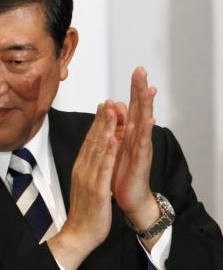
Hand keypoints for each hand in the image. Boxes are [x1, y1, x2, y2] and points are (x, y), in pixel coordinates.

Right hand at [47, 102, 119, 269]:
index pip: (89, 142)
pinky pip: (104, 169)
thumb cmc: (84, 213)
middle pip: (93, 141)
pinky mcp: (97, 191)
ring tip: (112, 113)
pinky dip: (110, 153)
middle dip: (101, 120)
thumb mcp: (85, 186)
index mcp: (81, 169)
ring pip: (98, 150)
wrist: (78, 234)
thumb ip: (88, 170)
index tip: (103, 107)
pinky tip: (115, 141)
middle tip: (108, 101)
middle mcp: (83, 170)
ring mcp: (89, 180)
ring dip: (105, 130)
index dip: (97, 123)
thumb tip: (92, 158)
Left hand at [112, 67, 160, 232]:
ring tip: (149, 89)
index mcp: (130, 134)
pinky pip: (143, 147)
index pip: (134, 107)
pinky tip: (149, 121)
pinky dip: (146, 133)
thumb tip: (119, 106)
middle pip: (141, 110)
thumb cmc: (123, 174)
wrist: (130, 199)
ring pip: (144, 124)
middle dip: (141, 90)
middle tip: (142, 70)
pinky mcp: (141, 163)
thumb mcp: (119, 147)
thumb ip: (120, 127)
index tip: (137, 70)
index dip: (135, 89)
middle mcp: (138, 139)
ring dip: (147, 107)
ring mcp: (141, 150)